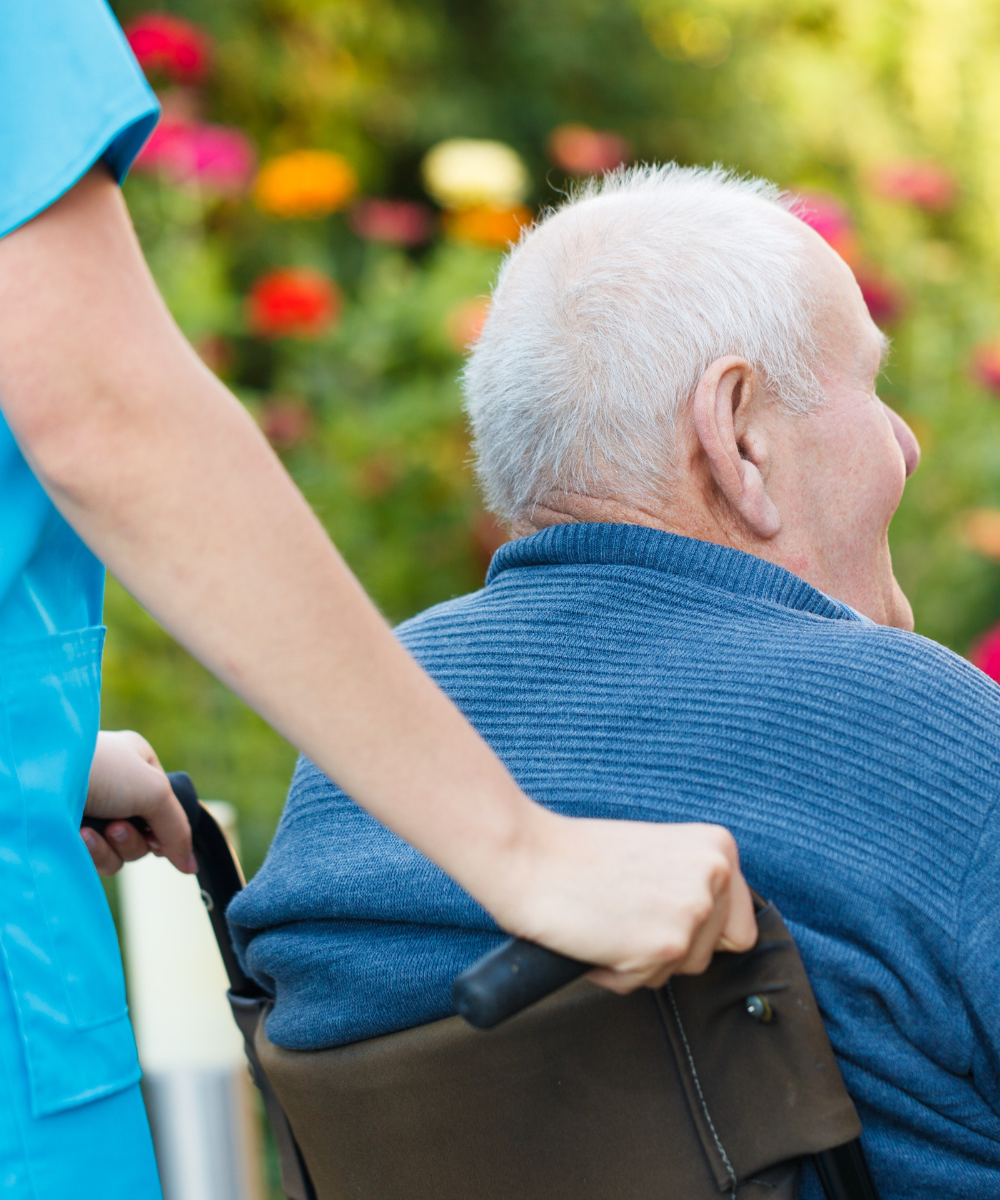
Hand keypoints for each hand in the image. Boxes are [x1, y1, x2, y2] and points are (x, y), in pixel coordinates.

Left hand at [81, 730, 196, 876]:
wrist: (40, 780)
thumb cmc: (102, 770)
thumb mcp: (154, 791)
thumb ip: (177, 829)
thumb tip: (190, 866)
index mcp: (137, 760)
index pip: (165, 802)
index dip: (166, 824)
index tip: (159, 835)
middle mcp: (116, 785)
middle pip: (146, 832)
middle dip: (134, 837)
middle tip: (118, 827)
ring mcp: (93, 809)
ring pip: (123, 849)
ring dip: (114, 846)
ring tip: (96, 831)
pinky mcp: (72, 834)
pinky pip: (98, 858)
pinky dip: (93, 852)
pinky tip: (79, 836)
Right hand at [497, 811, 757, 990]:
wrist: (526, 855)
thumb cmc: (576, 855)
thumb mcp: (655, 853)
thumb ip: (689, 881)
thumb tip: (711, 925)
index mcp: (717, 846)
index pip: (739, 922)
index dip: (698, 931)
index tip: (660, 916)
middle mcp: (714, 875)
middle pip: (711, 952)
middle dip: (668, 947)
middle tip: (623, 913)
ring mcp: (693, 911)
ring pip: (679, 971)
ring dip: (640, 960)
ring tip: (607, 922)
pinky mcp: (666, 945)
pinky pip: (644, 984)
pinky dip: (615, 972)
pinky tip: (594, 937)